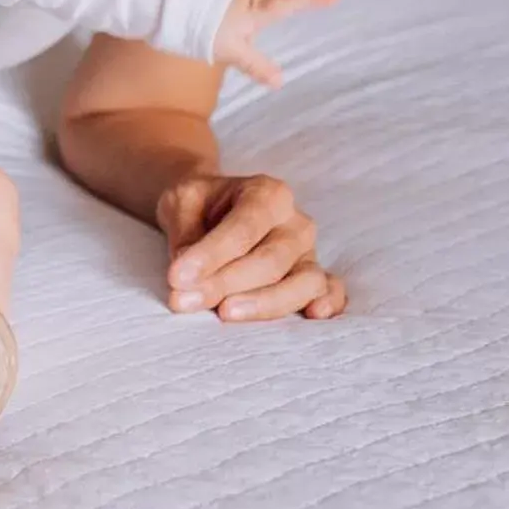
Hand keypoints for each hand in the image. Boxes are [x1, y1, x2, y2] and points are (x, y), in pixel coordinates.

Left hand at [157, 171, 346, 320]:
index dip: (211, 256)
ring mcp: (308, 251)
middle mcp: (295, 221)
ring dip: (264, 303)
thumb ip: (185, 236)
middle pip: (269, 260)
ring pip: (303, 281)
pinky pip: (331, 290)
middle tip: (184, 299)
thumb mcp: (181, 204)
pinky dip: (329, 302)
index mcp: (267, 193)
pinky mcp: (313, 276)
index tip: (177, 277)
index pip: (242, 228)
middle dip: (225, 283)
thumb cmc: (198, 204)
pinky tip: (312, 314)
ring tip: (225, 312)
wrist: (211, 207)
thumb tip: (187, 279)